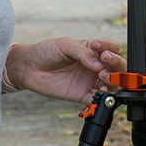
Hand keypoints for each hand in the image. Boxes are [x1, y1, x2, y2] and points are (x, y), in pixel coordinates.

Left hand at [6, 38, 125, 100]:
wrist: (28, 67)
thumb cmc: (46, 52)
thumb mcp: (65, 46)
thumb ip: (84, 53)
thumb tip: (99, 65)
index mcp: (92, 50)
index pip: (111, 48)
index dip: (111, 48)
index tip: (102, 50)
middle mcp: (94, 65)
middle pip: (116, 66)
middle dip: (116, 64)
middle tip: (106, 62)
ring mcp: (89, 80)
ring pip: (111, 83)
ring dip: (112, 81)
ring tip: (102, 77)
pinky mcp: (82, 94)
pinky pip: (98, 99)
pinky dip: (103, 98)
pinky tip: (99, 93)